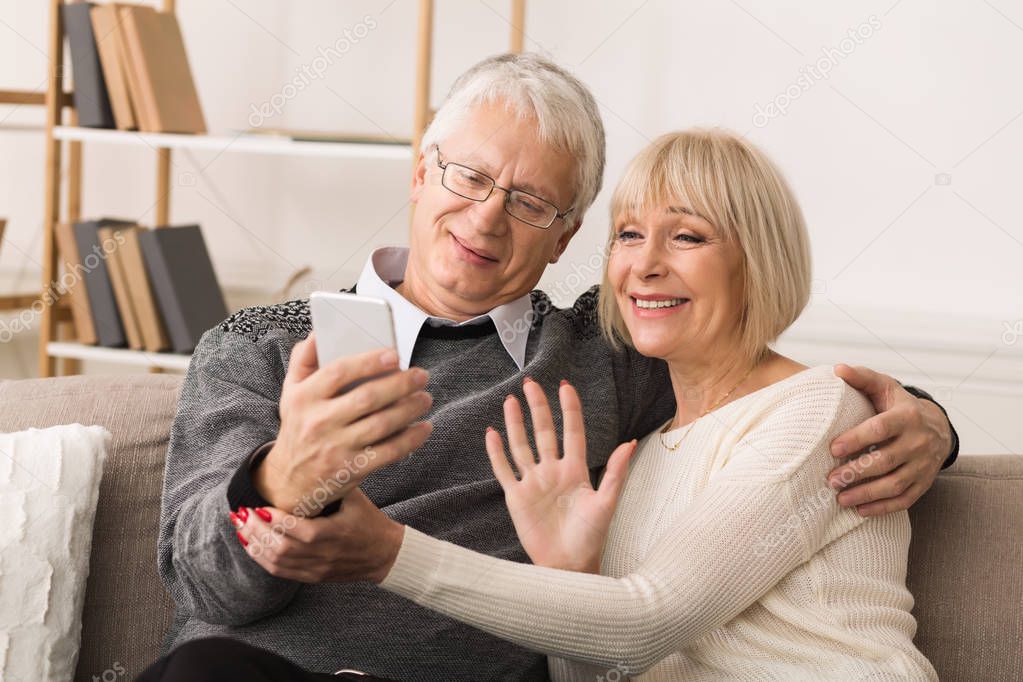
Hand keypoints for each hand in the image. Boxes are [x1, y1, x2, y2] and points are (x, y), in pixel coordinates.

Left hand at [231, 490, 404, 583]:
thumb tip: (306, 459)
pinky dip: (262, 559)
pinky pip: (281, 572)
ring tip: (240, 527)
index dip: (273, 518)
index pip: (296, 529)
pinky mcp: (313, 577)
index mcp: (334, 533)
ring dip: (254, 544)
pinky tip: (251, 545)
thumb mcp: (355, 497)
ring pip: (276, 561)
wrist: (384, 555)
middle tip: (240, 514)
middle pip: (280, 547)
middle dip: (256, 530)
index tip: (257, 504)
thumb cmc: (369, 521)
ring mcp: (316, 568)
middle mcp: (323, 554)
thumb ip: (331, 483)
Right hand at [254, 332, 433, 511]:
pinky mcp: (352, 469)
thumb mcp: (291, 391)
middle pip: (366, 398)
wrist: (290, 479)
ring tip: (425, 398)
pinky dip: (410, 439)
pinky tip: (424, 428)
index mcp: (304, 397)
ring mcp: (336, 448)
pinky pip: (388, 452)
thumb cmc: (300, 425)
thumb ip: (304, 358)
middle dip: (400, 384)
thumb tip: (320, 330)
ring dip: (409, 409)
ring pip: (381, 424)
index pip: (338, 372)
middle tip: (421, 375)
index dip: (368, 362)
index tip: (394, 355)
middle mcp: (318, 422)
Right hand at [486, 378, 637, 572]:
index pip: (571, 431)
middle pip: (543, 432)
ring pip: (521, 446)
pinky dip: (497, 452)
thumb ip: (616, 472)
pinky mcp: (517, 497)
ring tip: (511, 400)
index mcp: (575, 470)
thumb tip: (631, 443)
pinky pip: (504, 470)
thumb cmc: (591, 537)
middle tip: (531, 382)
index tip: (565, 385)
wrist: (569, 566)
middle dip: (538, 408)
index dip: (568, 409)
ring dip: (515, 424)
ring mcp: (533, 482)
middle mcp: (552, 471)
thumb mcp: (607, 503)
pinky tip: (492, 433)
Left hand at [828, 364, 951, 516]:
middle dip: (857, 472)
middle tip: (831, 479)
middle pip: (886, 460)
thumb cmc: (900, 406)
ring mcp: (923, 465)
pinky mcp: (924, 483)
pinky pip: (905, 500)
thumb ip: (862, 378)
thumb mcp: (884, 387)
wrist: (937, 426)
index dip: (856, 439)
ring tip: (840, 498)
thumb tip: (837, 369)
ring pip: (895, 484)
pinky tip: (860, 510)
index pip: (880, 429)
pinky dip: (883, 507)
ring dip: (867, 494)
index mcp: (907, 416)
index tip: (832, 448)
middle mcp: (919, 442)